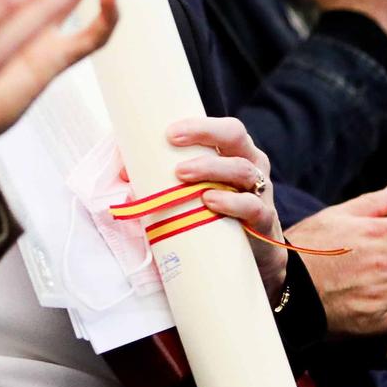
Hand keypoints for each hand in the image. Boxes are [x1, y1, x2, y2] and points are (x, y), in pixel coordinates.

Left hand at [165, 117, 284, 301]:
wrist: (251, 262)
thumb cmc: (216, 218)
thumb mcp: (196, 194)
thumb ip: (165, 180)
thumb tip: (123, 172)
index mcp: (235, 154)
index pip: (225, 128)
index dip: (200, 125)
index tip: (169, 132)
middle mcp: (252, 167)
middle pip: (236, 137)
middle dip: (204, 133)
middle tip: (172, 142)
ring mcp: (260, 193)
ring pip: (243, 170)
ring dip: (211, 168)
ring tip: (181, 175)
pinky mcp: (263, 222)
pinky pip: (252, 206)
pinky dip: (231, 202)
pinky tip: (210, 201)